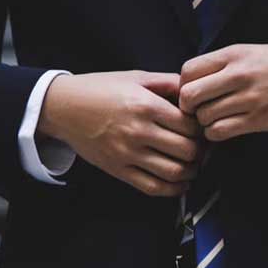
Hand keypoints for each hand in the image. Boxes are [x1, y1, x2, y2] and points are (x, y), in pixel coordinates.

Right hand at [37, 71, 202, 196]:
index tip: (202, 128)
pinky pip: (152, 187)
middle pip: (187, 150)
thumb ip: (168, 82)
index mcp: (145, 105)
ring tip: (193, 165)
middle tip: (202, 147)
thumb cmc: (101, 88)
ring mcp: (127, 153)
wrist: (64, 107)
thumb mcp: (136, 77)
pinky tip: (180, 183)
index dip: (202, 129)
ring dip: (191, 172)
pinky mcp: (118, 170)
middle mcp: (138, 131)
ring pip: (174, 172)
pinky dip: (173, 189)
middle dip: (201, 151)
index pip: (190, 125)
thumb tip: (195, 91)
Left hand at [179, 43, 267, 141]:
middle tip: (199, 110)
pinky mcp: (260, 119)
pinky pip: (221, 132)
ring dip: (204, 123)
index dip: (183, 85)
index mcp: (235, 54)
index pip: (187, 71)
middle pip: (189, 96)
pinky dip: (217, 134)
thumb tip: (193, 82)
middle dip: (189, 107)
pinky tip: (226, 128)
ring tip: (216, 119)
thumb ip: (225, 64)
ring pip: (204, 117)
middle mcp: (239, 74)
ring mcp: (250, 98)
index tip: (193, 92)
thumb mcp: (253, 51)